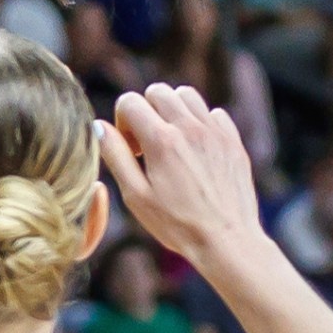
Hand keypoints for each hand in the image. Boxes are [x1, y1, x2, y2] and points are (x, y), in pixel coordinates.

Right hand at [97, 83, 263, 265]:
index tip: (130, 149)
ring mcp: (215, 132)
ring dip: (173, 111)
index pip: (130, 102)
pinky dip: (200, 122)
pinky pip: (213, 113)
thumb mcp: (135, 196)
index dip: (122, 122)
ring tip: (171, 142)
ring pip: (187, 95)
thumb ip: (115, 156)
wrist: (227, 240)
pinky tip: (195, 150)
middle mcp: (189, 128)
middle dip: (146, 111)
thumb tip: (99, 127)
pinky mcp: (233, 142)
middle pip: (158, 91)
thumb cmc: (177, 224)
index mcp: (161, 140)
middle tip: (147, 145)